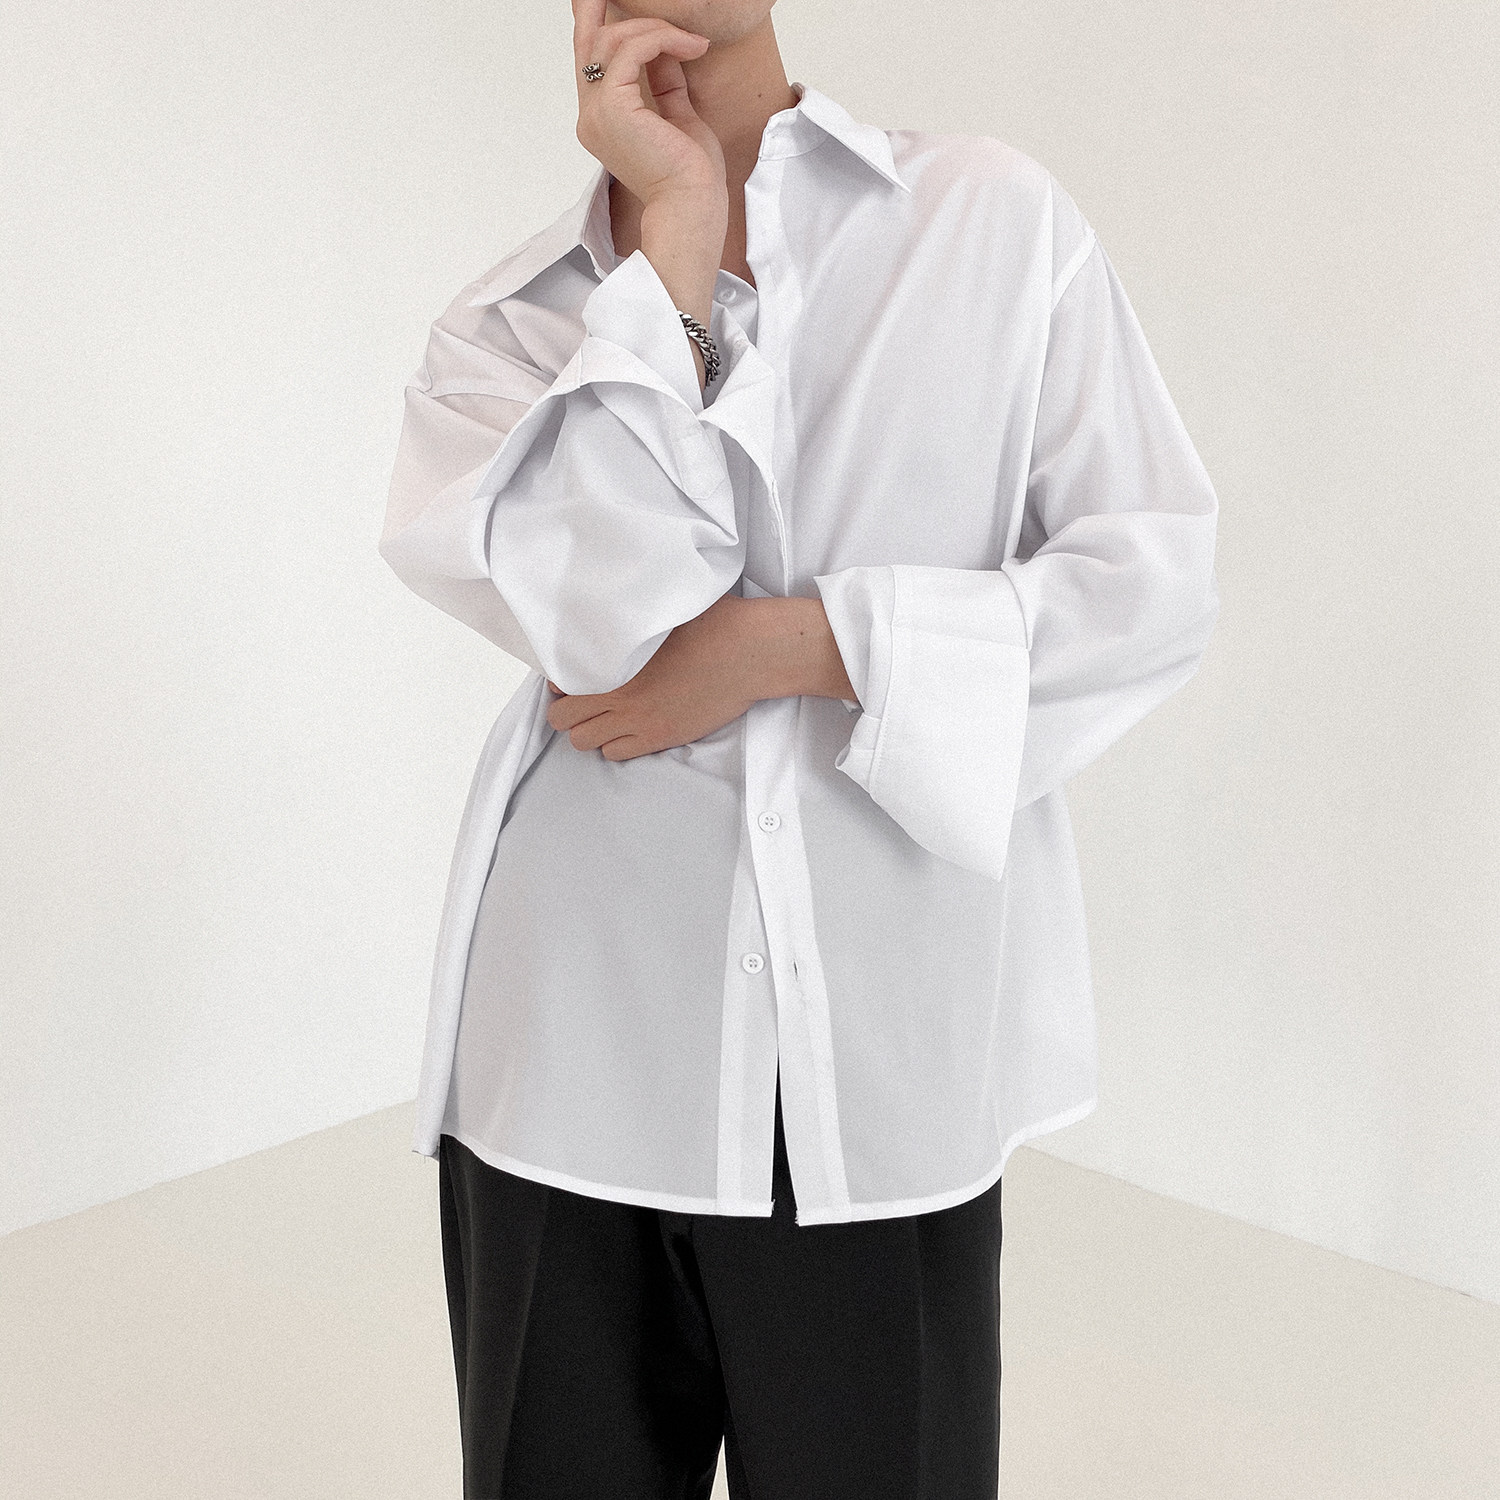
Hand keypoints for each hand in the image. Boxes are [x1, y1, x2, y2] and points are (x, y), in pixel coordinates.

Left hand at [546, 593, 759, 760]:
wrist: (750, 654)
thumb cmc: (715, 624)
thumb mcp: (663, 609)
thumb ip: (631, 616)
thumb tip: (614, 604)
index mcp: (615, 661)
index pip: (559, 682)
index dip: (560, 680)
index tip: (571, 675)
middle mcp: (620, 696)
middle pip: (562, 719)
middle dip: (566, 710)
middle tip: (580, 700)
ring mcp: (639, 721)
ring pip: (584, 742)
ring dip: (587, 729)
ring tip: (602, 716)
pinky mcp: (660, 737)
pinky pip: (615, 754)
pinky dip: (613, 744)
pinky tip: (626, 728)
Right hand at [572, 0, 724, 209]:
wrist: (691, 208)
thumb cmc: (690, 178)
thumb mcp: (677, 117)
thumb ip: (664, 84)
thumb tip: (665, 50)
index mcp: (602, 121)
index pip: (589, 60)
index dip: (595, 22)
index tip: (611, 1)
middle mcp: (590, 116)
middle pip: (588, 42)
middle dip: (601, 5)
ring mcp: (597, 113)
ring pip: (611, 40)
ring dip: (655, 29)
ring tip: (692, 42)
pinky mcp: (613, 109)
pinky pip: (631, 50)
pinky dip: (663, 39)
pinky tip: (691, 47)